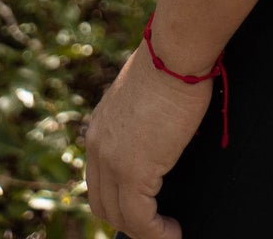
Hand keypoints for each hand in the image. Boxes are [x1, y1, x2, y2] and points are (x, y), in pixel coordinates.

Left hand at [85, 43, 211, 237]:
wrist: (174, 52)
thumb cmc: (171, 62)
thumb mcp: (144, 96)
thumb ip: (139, 121)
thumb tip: (158, 137)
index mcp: (99, 129)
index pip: (98, 180)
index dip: (118, 201)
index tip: (144, 209)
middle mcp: (97, 147)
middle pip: (103, 204)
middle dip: (130, 220)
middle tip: (157, 224)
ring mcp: (112, 162)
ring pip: (121, 217)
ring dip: (145, 231)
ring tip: (169, 232)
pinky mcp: (134, 172)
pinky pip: (141, 221)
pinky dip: (157, 234)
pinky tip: (174, 233)